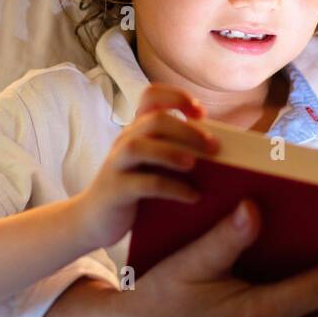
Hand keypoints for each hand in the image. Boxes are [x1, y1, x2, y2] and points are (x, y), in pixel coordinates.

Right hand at [71, 84, 217, 250]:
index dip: (176, 97)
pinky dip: (171, 187)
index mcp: (138, 131)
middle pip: (154, 121)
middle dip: (187, 130)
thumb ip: (178, 151)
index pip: (151, 97)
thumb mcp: (155, 165)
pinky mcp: (115, 191)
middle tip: (214, 146)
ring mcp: (116, 165)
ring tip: (195, 164)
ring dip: (172, 152)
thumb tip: (223, 150)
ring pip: (139, 147)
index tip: (201, 112)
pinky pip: (142, 184)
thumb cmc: (135, 189)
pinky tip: (192, 195)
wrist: (94, 220)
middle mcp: (125, 142)